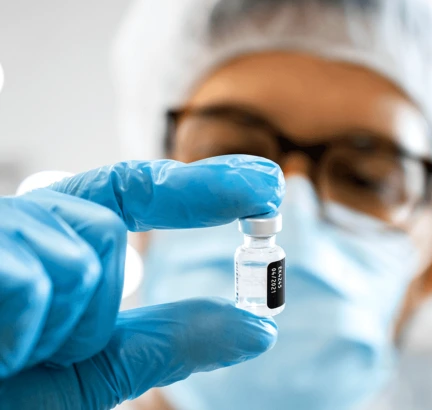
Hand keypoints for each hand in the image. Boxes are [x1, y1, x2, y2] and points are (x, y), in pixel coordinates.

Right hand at [0, 155, 283, 409]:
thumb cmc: (2, 387)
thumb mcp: (89, 371)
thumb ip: (168, 342)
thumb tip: (258, 327)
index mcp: (53, 241)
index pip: (137, 191)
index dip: (203, 184)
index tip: (266, 183)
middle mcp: (22, 221)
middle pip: (108, 236)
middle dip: (89, 306)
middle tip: (30, 350)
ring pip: (79, 257)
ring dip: (54, 327)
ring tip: (1, 351)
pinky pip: (34, 281)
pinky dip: (20, 333)